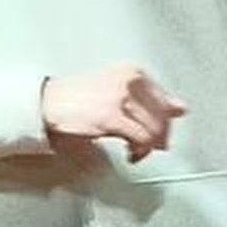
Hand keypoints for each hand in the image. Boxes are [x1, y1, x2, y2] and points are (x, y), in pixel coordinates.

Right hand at [43, 63, 184, 158]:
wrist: (46, 102)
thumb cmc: (76, 97)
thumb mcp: (117, 88)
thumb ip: (149, 97)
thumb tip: (180, 108)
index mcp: (133, 72)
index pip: (166, 101)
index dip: (166, 123)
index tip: (160, 134)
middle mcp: (130, 82)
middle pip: (163, 117)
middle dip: (160, 137)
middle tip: (150, 148)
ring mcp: (121, 98)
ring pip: (154, 130)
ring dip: (148, 147)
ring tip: (137, 151)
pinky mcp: (111, 116)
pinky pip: (140, 139)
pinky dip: (140, 151)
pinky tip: (130, 153)